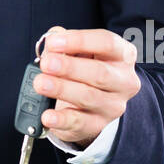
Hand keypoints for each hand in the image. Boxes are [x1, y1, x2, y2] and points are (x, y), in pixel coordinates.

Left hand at [32, 25, 139, 146]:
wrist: (91, 103)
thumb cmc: (83, 68)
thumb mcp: (78, 50)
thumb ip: (64, 41)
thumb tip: (53, 39)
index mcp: (123, 55)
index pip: (107, 43)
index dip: (79, 40)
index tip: (54, 42)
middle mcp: (123, 81)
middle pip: (100, 73)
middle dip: (70, 67)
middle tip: (47, 64)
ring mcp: (113, 106)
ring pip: (88, 97)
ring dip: (61, 89)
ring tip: (40, 83)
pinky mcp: (98, 125)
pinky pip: (79, 123)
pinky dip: (61, 119)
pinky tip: (47, 115)